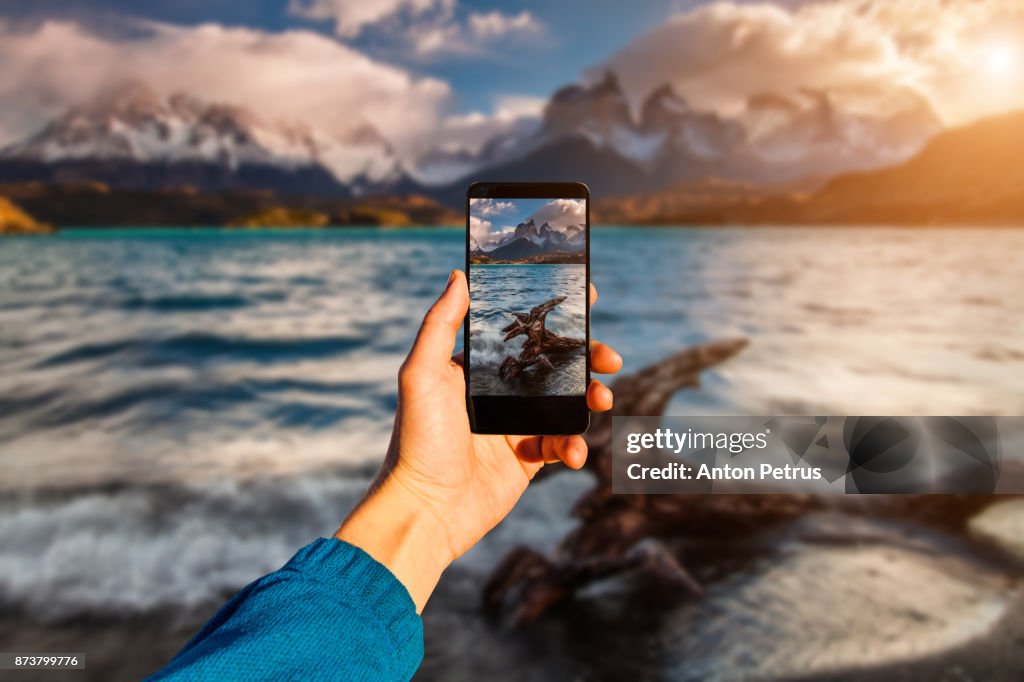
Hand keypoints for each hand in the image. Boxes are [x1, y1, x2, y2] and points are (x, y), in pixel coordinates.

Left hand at [336, 270, 621, 610]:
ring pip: (567, 402)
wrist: (426, 509)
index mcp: (478, 368)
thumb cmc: (418, 439)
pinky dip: (574, 445)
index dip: (556, 315)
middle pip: (555, 365)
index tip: (587, 297)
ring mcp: (516, 426)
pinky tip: (571, 452)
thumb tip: (458, 276)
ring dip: (591, 397)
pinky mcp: (528, 460)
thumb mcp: (421, 375)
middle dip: (588, 357)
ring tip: (602, 400)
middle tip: (610, 358)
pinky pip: (563, 444)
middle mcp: (500, 393)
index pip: (523, 332)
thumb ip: (440, 324)